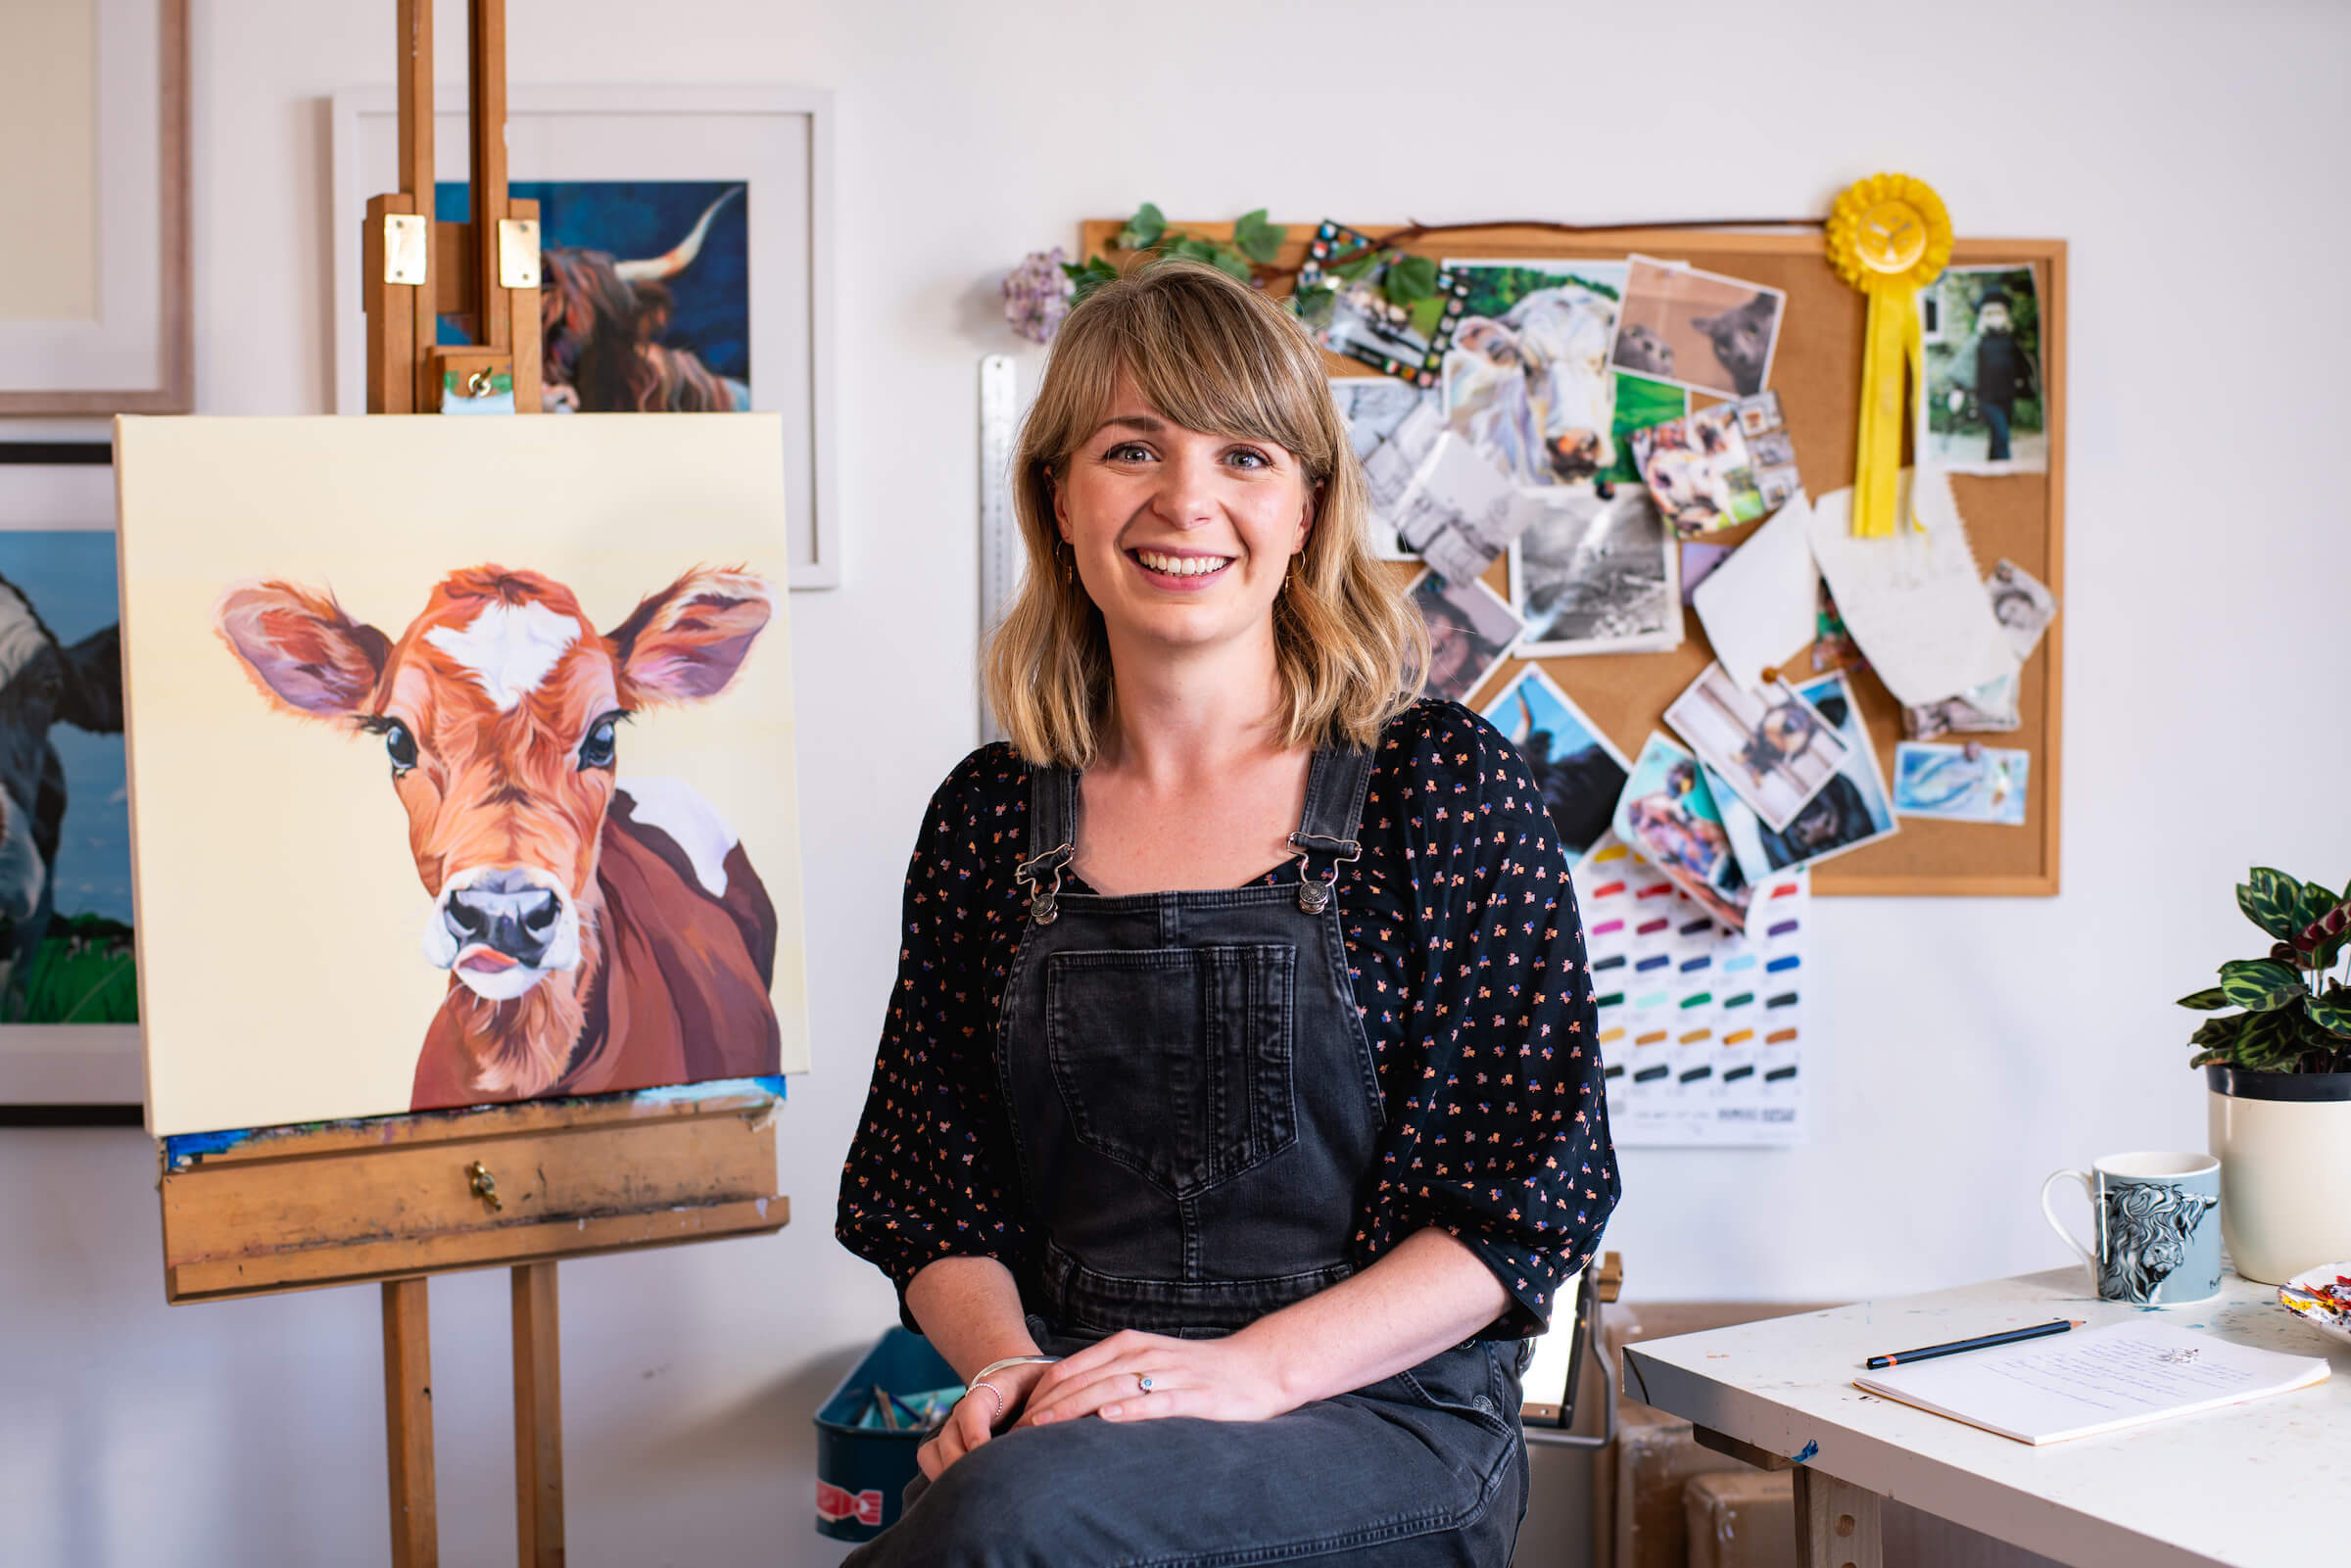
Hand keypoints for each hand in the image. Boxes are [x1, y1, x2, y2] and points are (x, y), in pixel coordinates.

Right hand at [916, 1361, 1050, 1481]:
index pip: (973, 1409)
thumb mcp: (1047, 1383)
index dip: (975, 1433)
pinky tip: (960, 1494)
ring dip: (947, 1474)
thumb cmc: (1038, 1385)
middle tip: (984, 1488)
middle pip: (949, 1438)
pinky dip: (939, 1476)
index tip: (983, 1453)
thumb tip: (1050, 1436)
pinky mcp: (949, 1445)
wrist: (1021, 1381)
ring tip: (970, 1496)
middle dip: (963, 1465)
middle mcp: (965, 1411)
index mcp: (989, 1391)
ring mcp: (953, 1429)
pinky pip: (929, 1460)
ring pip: (932, 1452)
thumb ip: (1046, 1407)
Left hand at [1016, 1329, 1289, 1428]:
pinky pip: (1158, 1402)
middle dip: (1051, 1404)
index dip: (1045, 1391)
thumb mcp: (1151, 1360)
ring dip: (1076, 1408)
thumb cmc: (1198, 1368)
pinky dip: (1131, 1409)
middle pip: (1087, 1379)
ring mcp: (1171, 1374)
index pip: (1075, 1366)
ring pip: (1114, 1389)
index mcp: (1131, 1344)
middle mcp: (1146, 1354)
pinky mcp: (1196, 1396)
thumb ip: (1114, 1371)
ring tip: (1047, 1427)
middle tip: (1021, 1429)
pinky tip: (1109, 1419)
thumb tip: (1069, 1396)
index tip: (1020, 1415)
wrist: (1257, 1367)